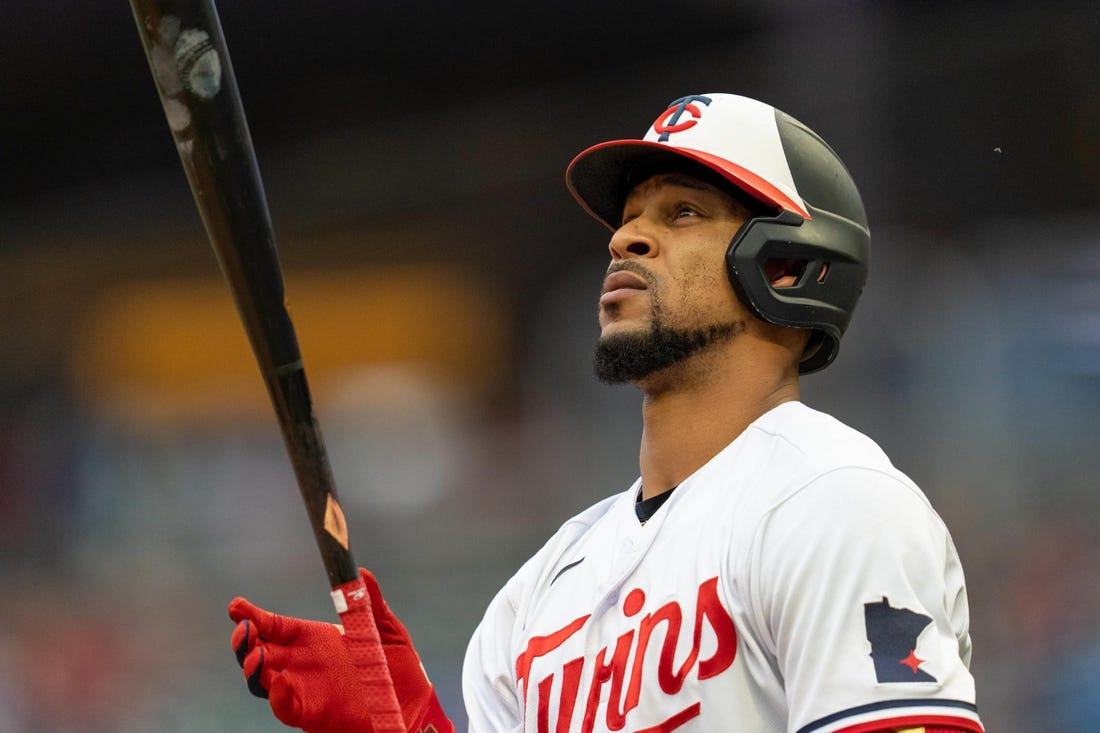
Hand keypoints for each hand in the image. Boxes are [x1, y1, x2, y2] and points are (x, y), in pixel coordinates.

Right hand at [229, 569, 452, 732]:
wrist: (413, 705)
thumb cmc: (398, 666)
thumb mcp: (387, 629)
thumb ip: (370, 603)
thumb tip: (362, 573)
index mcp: (314, 639)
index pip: (275, 626)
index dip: (254, 616)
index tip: (236, 606)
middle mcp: (302, 663)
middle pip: (259, 651)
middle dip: (244, 641)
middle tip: (243, 629)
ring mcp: (304, 689)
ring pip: (263, 681)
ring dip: (254, 668)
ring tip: (255, 655)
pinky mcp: (312, 713)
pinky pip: (285, 708)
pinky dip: (277, 697)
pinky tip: (277, 683)